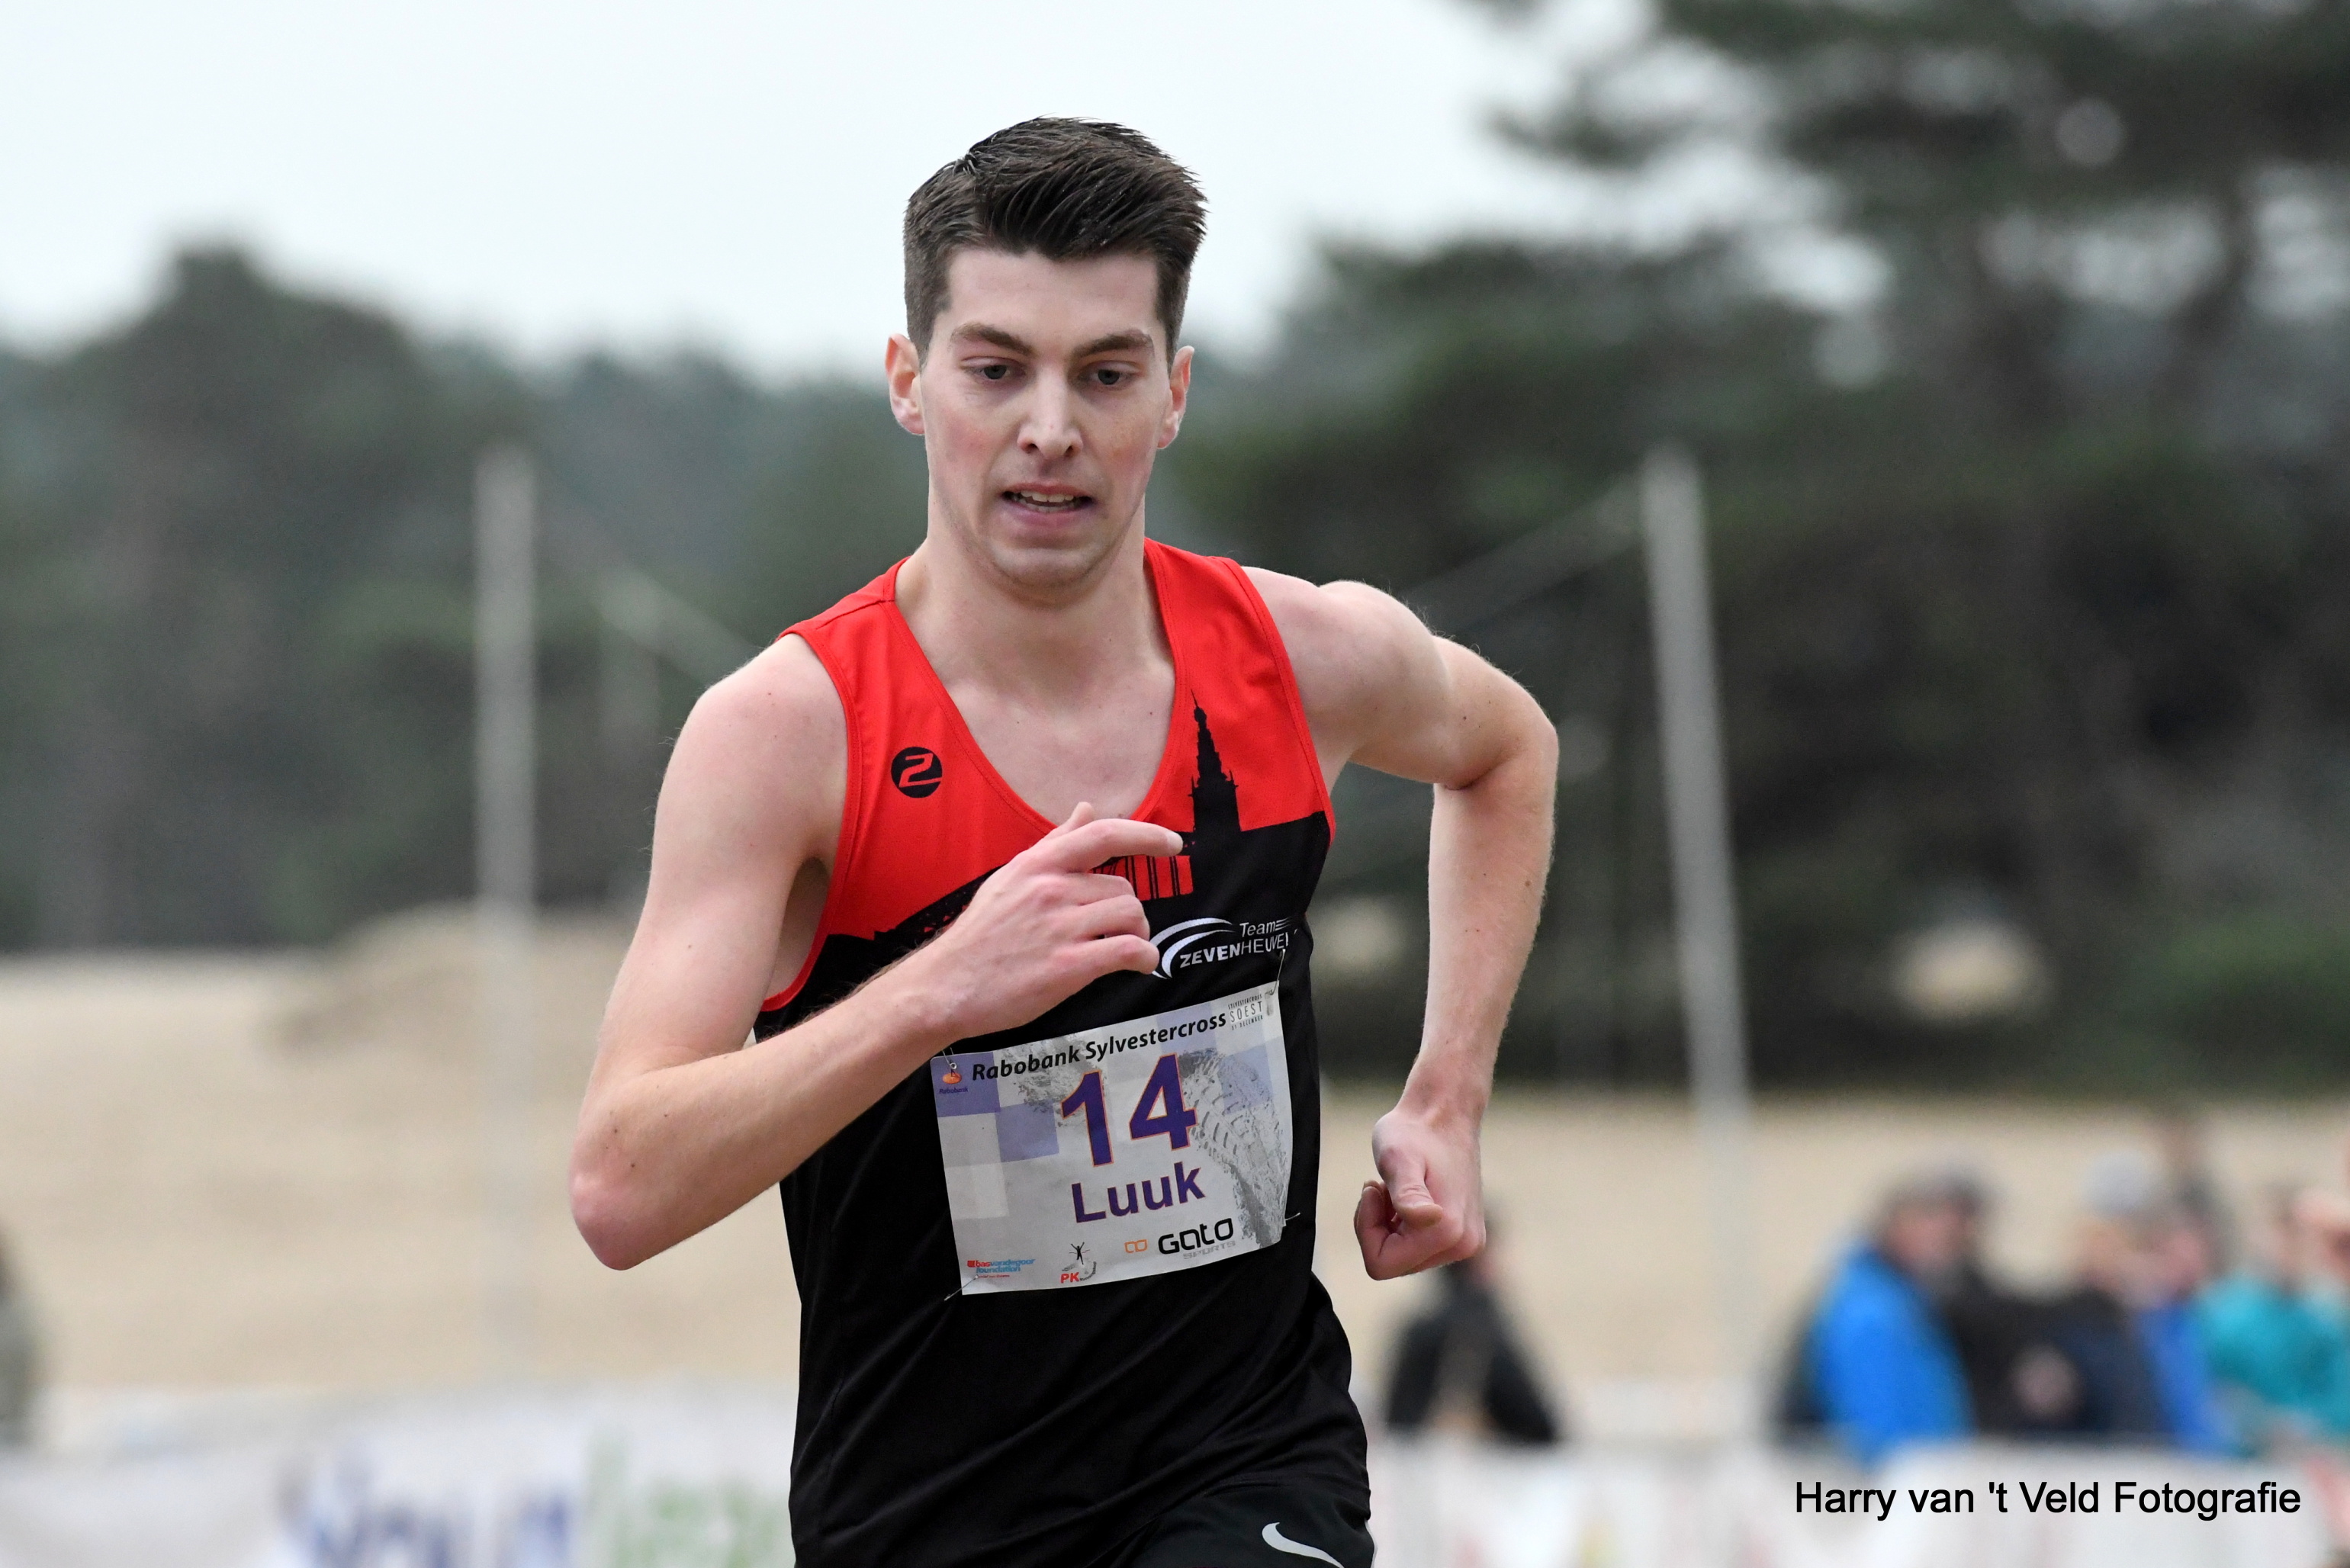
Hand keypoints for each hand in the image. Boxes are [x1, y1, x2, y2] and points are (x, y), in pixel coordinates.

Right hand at [901, 802, 1181, 1041]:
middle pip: (1123, 888)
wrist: (946, 986)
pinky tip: (1139, 963)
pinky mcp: (1067, 967)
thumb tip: (1085, 808)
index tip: (1172, 844)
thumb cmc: (981, 934)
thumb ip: (1053, 844)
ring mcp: (1059, 928)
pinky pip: (1129, 950)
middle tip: (1116, 930)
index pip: (1104, 835)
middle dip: (1129, 910)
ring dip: (1138, 933)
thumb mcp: (1011, 877)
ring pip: (1131, 915)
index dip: (1146, 835)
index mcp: (1038, 865)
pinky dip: (1144, 957)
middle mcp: (1050, 890)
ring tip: (1123, 947)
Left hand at [1354, 1103, 1485, 1279]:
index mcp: (1447, 1232)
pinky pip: (1418, 1247)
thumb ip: (1407, 1194)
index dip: (1367, 1229)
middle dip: (1379, 1228)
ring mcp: (1466, 1242)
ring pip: (1404, 1257)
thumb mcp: (1398, 1159)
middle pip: (1394, 1263)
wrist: (1445, 1112)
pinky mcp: (1464, 1235)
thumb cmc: (1414, 1132)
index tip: (1374, 1191)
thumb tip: (1429, 1220)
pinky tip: (1409, 1194)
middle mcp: (1464, 1245)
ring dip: (1391, 1225)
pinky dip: (1404, 1225)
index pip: (1381, 1264)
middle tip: (1384, 1188)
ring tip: (1396, 1188)